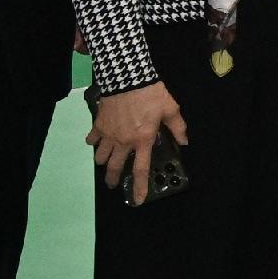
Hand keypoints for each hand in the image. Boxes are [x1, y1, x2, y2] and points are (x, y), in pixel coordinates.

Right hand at [90, 81, 189, 202]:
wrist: (128, 77)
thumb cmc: (151, 94)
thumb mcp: (170, 109)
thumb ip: (178, 127)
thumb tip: (185, 142)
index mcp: (143, 141)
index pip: (141, 170)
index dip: (140, 187)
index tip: (137, 200)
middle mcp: (124, 142)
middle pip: (115, 167)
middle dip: (113, 179)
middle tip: (112, 184)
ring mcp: (109, 134)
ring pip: (101, 156)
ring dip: (102, 161)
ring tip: (104, 162)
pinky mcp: (99, 124)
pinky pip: (92, 138)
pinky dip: (92, 142)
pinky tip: (94, 142)